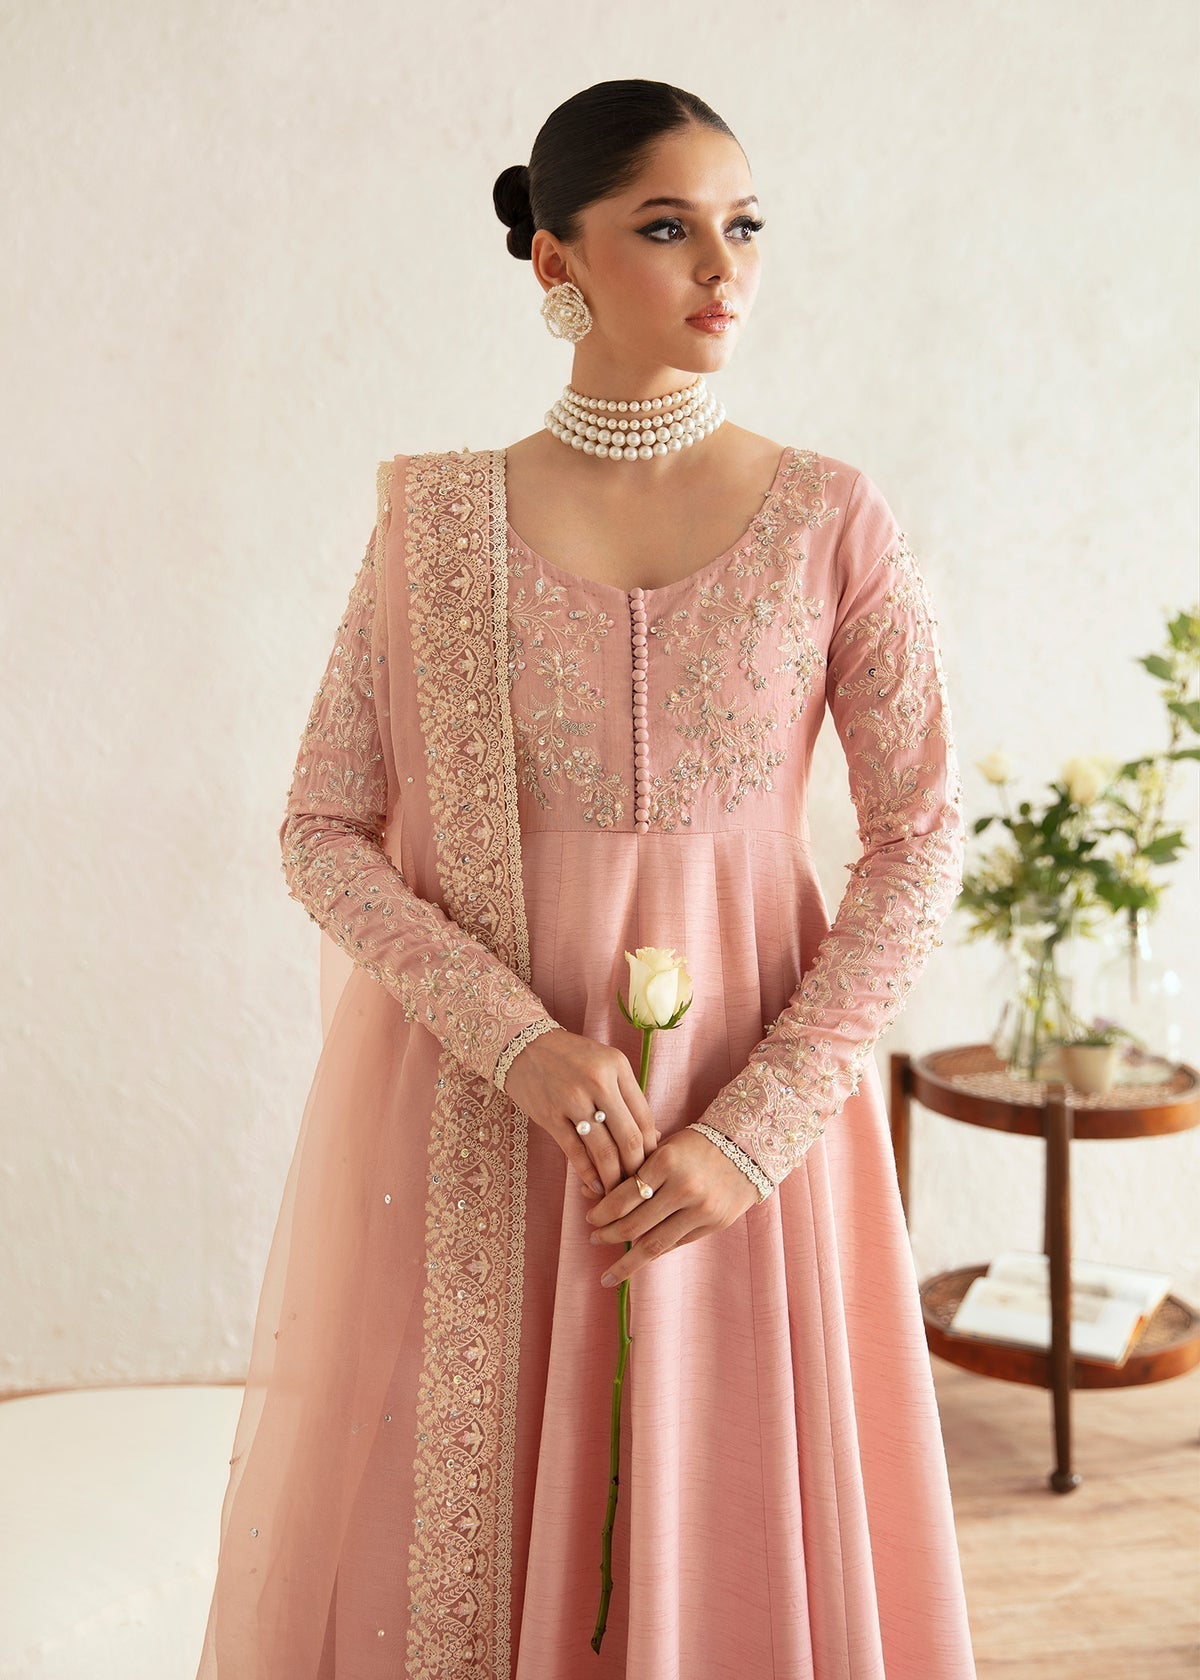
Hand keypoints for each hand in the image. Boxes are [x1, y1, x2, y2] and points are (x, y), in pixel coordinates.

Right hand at [502, 1026, 658, 1195]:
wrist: (524, 1046)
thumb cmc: (571, 1058)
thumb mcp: (605, 1065)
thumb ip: (629, 1098)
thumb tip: (654, 1138)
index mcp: (618, 1067)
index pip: (645, 1118)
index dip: (651, 1149)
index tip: (651, 1166)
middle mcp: (598, 1081)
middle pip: (629, 1138)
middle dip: (636, 1170)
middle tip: (637, 1187)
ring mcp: (573, 1098)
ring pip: (604, 1151)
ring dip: (613, 1178)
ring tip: (615, 1192)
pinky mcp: (550, 1115)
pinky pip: (575, 1152)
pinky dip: (587, 1174)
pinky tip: (593, 1185)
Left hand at [584, 1127, 760, 1286]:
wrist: (747, 1147)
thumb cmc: (695, 1145)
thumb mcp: (662, 1148)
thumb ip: (631, 1170)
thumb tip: (590, 1194)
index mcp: (666, 1160)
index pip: (622, 1197)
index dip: (601, 1212)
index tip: (589, 1218)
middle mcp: (684, 1186)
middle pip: (634, 1225)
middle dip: (608, 1236)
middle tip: (594, 1239)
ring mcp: (702, 1209)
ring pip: (654, 1244)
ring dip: (627, 1260)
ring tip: (610, 1271)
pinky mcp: (714, 1224)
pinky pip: (676, 1244)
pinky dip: (655, 1252)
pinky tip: (640, 1257)